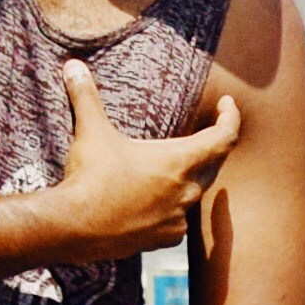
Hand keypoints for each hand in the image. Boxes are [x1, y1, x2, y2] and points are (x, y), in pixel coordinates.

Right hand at [41, 58, 240, 259]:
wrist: (74, 228)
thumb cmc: (90, 178)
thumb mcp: (91, 132)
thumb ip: (86, 97)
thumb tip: (73, 65)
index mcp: (179, 162)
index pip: (225, 137)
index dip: (231, 118)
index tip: (227, 104)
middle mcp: (186, 191)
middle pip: (212, 164)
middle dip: (210, 146)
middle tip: (203, 131)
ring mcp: (178, 219)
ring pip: (195, 192)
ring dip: (189, 177)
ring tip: (174, 165)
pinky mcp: (165, 239)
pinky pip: (180, 219)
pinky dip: (174, 205)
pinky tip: (159, 201)